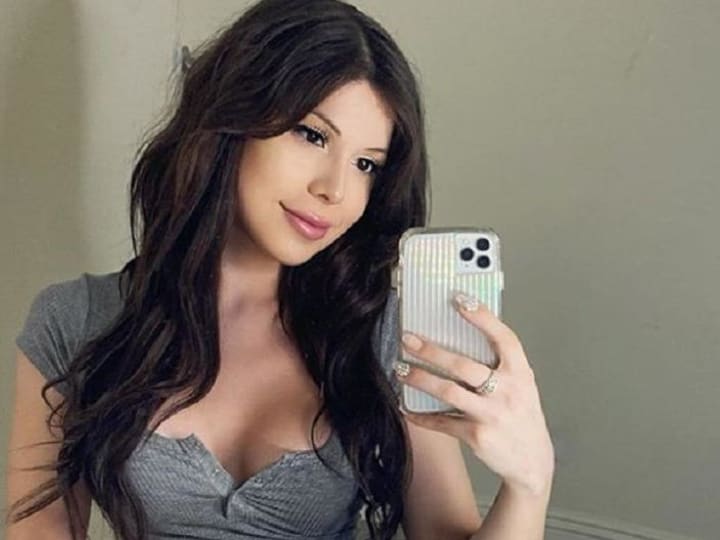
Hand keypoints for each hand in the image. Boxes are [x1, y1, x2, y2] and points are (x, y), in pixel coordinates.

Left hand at [394, 292, 554, 496]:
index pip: (504, 338)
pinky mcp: (477, 436)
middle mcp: (508, 392)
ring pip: (448, 391)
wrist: (533, 461)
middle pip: (463, 365)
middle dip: (431, 351)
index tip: (459, 300)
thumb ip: (500, 364)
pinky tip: (406, 407)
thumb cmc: (521, 414)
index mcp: (521, 373)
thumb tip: (464, 336)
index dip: (482, 317)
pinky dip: (421, 415)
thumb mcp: (522, 385)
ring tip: (401, 369)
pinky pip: (442, 422)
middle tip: (408, 339)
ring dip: (420, 379)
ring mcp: (492, 415)